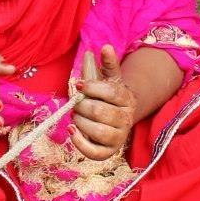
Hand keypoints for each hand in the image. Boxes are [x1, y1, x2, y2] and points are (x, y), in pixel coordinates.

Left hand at [70, 46, 135, 162]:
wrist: (117, 117)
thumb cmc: (108, 96)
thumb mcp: (109, 78)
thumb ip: (108, 63)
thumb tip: (105, 47)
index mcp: (127, 98)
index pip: (110, 92)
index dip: (92, 88)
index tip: (78, 85)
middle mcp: (126, 119)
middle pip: (100, 111)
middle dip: (82, 106)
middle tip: (77, 104)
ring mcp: (119, 137)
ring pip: (97, 131)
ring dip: (80, 122)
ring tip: (76, 117)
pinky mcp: (108, 152)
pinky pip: (95, 153)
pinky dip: (80, 143)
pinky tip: (72, 131)